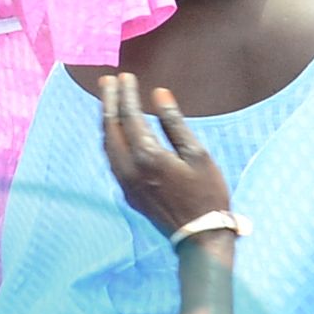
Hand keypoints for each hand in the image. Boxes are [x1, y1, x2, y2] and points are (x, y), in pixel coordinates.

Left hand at [99, 72, 234, 237]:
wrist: (200, 237)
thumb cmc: (207, 193)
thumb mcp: (197, 154)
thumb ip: (174, 123)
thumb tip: (159, 94)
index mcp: (148, 156)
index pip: (129, 117)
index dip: (126, 95)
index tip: (125, 76)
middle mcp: (129, 169)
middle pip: (110, 128)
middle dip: (109, 102)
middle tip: (107, 81)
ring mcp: (125, 183)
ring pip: (107, 145)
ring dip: (106, 120)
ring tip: (109, 101)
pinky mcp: (128, 194)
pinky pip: (112, 160)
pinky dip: (110, 140)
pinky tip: (115, 132)